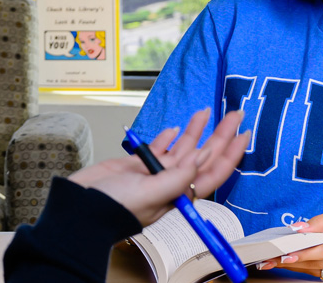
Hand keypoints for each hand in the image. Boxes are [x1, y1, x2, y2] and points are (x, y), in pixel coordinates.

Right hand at [67, 109, 248, 224]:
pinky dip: (166, 138)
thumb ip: (178, 177)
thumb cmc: (113, 209)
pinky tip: (174, 128)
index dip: (230, 153)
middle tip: (233, 114)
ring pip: (181, 148)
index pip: (213, 172)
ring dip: (194, 130)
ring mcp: (152, 173)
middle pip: (202, 156)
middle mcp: (169, 183)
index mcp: (178, 194)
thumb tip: (202, 159)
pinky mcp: (134, 165)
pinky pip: (157, 149)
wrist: (80, 209)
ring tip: (204, 112)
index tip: (242, 133)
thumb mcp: (150, 194)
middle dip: (219, 135)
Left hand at [256, 209, 322, 280]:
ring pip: (316, 271)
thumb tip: (300, 228)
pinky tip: (294, 261)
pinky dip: (309, 267)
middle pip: (314, 264)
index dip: (300, 254)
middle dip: (288, 262)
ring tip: (273, 262)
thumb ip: (322, 221)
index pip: (320, 251)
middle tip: (266, 260)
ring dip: (295, 266)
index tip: (282, 255)